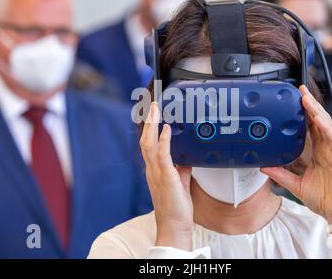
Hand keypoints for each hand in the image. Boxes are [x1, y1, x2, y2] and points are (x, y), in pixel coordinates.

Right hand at [140, 102, 193, 250]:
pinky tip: (166, 129)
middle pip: (145, 140)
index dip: (149, 129)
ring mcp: (157, 173)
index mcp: (154, 170)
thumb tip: (186, 157)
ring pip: (149, 144)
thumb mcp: (180, 181)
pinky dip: (163, 140)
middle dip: (148, 121)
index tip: (152, 115)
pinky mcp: (165, 177)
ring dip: (152, 125)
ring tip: (155, 110)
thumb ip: (181, 168)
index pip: (148, 145)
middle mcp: (152, 169)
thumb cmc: (176, 206)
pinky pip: (163, 155)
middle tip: (152, 105)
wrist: (174, 225)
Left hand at [261, 86, 331, 246]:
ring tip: (306, 97)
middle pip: (317, 121)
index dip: (303, 113)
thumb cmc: (321, 198)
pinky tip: (317, 118)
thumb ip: (280, 174)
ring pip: (325, 125)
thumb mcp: (294, 184)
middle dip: (309, 104)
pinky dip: (324, 127)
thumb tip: (262, 166)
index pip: (310, 127)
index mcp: (317, 152)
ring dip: (315, 110)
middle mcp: (325, 148)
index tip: (292, 101)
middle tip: (299, 89)